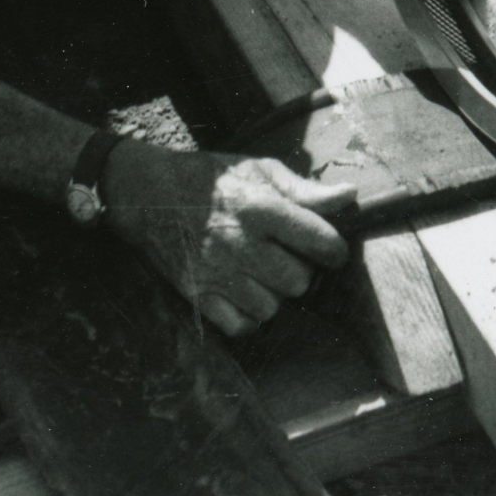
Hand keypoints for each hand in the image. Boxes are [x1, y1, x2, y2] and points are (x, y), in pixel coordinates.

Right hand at [102, 142, 354, 336]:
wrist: (147, 193)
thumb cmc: (211, 179)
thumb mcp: (258, 170)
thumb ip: (304, 189)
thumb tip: (349, 196)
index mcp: (260, 208)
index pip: (319, 241)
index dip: (334, 249)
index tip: (330, 249)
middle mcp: (240, 243)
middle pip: (298, 281)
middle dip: (300, 271)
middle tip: (287, 258)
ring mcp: (216, 273)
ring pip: (271, 307)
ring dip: (274, 294)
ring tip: (263, 274)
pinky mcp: (196, 294)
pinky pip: (240, 325)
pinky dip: (248, 315)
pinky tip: (245, 293)